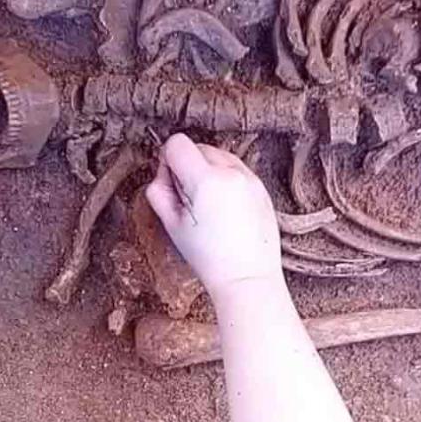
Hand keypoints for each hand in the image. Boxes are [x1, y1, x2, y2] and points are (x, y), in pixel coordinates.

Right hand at [145, 133, 282, 297]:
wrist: (247, 278)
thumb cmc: (209, 257)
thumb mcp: (171, 225)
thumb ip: (159, 191)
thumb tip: (161, 172)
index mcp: (206, 180)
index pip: (178, 143)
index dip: (168, 161)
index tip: (172, 183)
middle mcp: (231, 173)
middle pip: (198, 146)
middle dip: (188, 166)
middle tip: (189, 200)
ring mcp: (250, 178)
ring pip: (218, 155)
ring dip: (208, 170)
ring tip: (208, 205)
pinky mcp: (261, 187)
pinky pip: (236, 169)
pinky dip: (225, 180)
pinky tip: (224, 209)